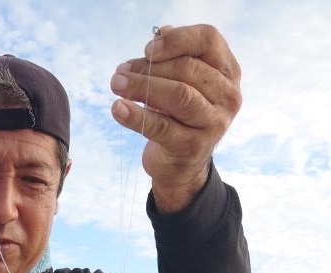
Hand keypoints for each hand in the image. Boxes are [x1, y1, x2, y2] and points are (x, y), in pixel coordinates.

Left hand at [110, 25, 241, 211]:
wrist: (181, 166)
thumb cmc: (179, 116)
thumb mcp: (182, 83)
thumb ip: (175, 57)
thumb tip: (160, 33)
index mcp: (228, 72)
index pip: (208, 40)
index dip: (176, 40)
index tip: (147, 50)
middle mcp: (227, 96)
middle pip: (187, 69)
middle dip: (149, 68)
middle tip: (119, 73)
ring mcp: (213, 124)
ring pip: (178, 95)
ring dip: (142, 87)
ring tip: (116, 84)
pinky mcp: (192, 147)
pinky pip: (161, 127)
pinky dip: (136, 116)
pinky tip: (117, 108)